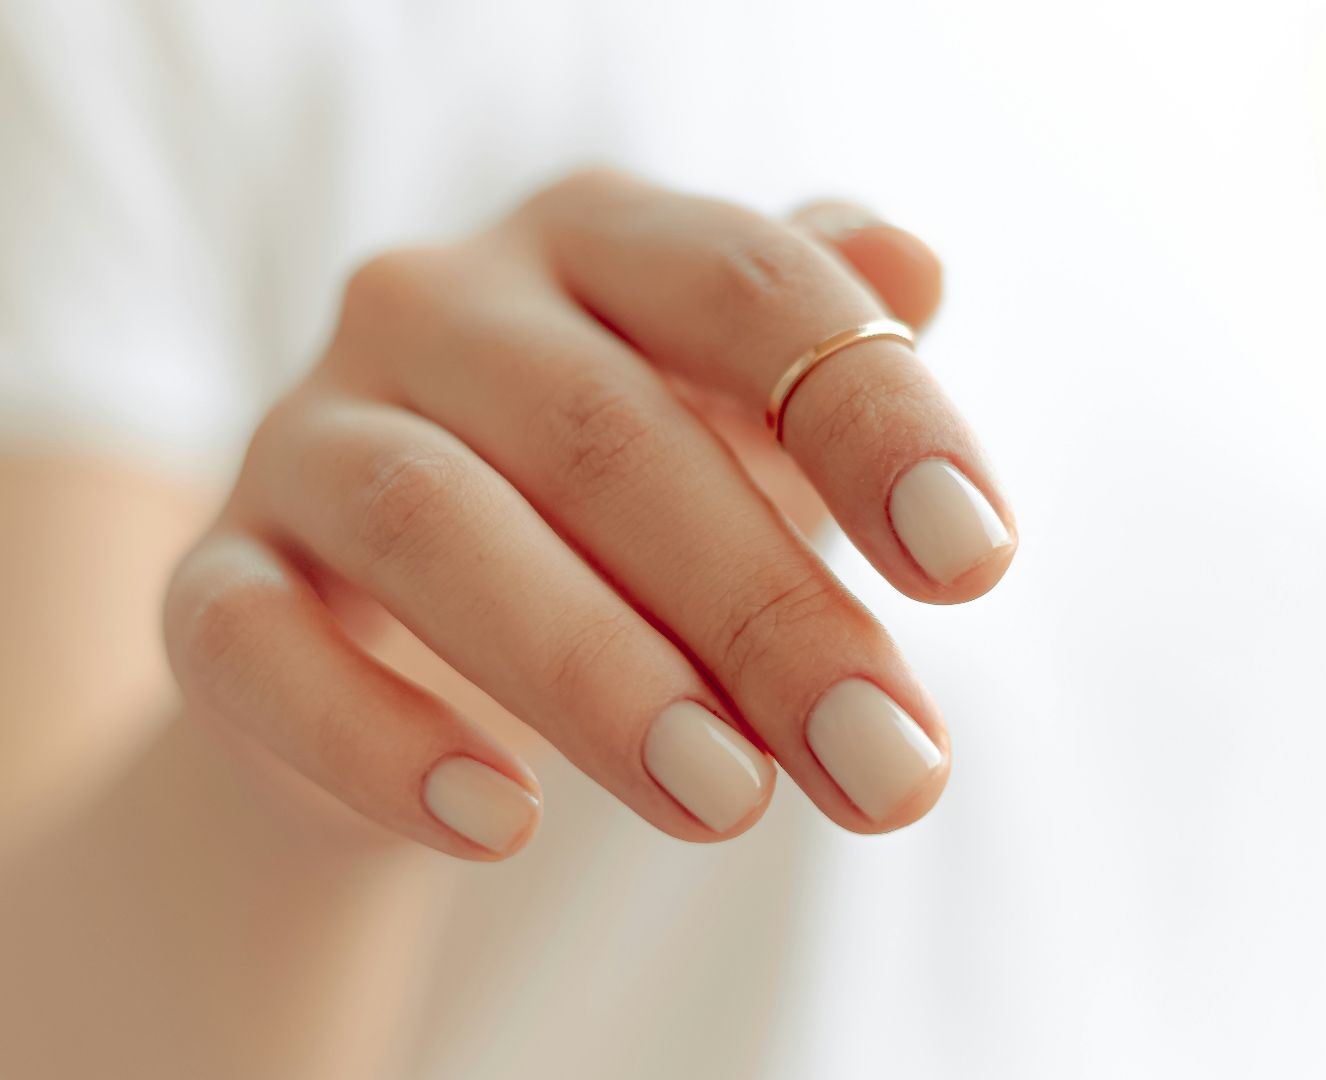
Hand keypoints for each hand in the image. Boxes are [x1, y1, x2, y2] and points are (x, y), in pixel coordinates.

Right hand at [161, 169, 1015, 857]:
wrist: (419, 621)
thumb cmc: (636, 505)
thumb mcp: (749, 422)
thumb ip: (831, 356)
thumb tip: (918, 269)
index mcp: (599, 240)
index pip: (744, 283)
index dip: (867, 413)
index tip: (975, 562)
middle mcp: (440, 304)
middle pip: (607, 434)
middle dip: (765, 611)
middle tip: (886, 764)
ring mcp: (311, 432)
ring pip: (432, 523)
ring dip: (595, 674)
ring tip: (730, 802)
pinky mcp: (219, 576)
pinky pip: (259, 644)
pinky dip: (376, 740)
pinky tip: (502, 825)